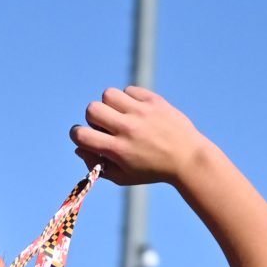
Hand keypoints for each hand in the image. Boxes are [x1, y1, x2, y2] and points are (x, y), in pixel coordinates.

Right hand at [71, 87, 210, 186]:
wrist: (188, 158)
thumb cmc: (152, 170)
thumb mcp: (123, 177)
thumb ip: (96, 166)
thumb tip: (80, 147)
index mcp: (118, 150)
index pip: (82, 135)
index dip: (77, 135)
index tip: (86, 137)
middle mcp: (128, 129)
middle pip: (92, 109)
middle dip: (93, 118)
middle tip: (107, 126)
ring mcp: (142, 113)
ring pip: (108, 94)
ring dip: (110, 105)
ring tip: (121, 115)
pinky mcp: (154, 101)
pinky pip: (129, 90)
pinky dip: (129, 99)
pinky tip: (137, 111)